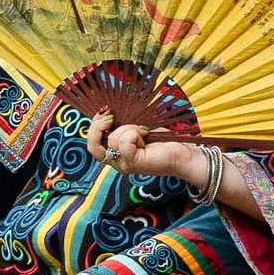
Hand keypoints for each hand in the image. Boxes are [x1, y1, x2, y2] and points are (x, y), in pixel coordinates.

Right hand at [87, 114, 202, 184]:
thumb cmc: (161, 139)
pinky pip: (125, 142)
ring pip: (113, 139)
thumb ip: (121, 123)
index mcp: (115, 153)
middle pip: (93, 146)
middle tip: (111, 116)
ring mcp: (123, 165)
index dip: (93, 126)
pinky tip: (146, 135)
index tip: (105, 110)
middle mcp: (116, 161)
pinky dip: (135, 133)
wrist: (182, 152)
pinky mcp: (134, 164)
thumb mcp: (136, 127)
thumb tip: (108, 109)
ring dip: (128, 127)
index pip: (92, 143)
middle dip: (98, 127)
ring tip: (143, 130)